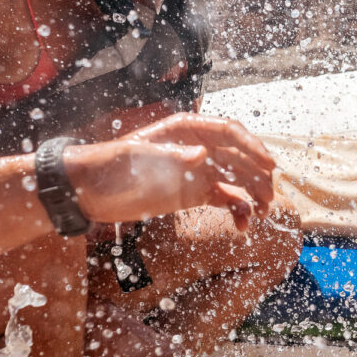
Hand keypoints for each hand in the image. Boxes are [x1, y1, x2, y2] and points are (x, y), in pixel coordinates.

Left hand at [65, 113, 275, 230]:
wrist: (87, 192)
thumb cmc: (108, 167)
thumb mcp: (135, 158)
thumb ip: (170, 157)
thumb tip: (204, 155)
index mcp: (186, 129)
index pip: (228, 132)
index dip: (251, 147)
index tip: (268, 165)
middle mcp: (199, 147)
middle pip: (240, 156)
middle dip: (259, 175)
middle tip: (269, 198)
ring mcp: (199, 171)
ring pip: (238, 178)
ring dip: (254, 194)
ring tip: (263, 214)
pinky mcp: (195, 194)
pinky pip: (227, 199)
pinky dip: (239, 210)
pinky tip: (243, 226)